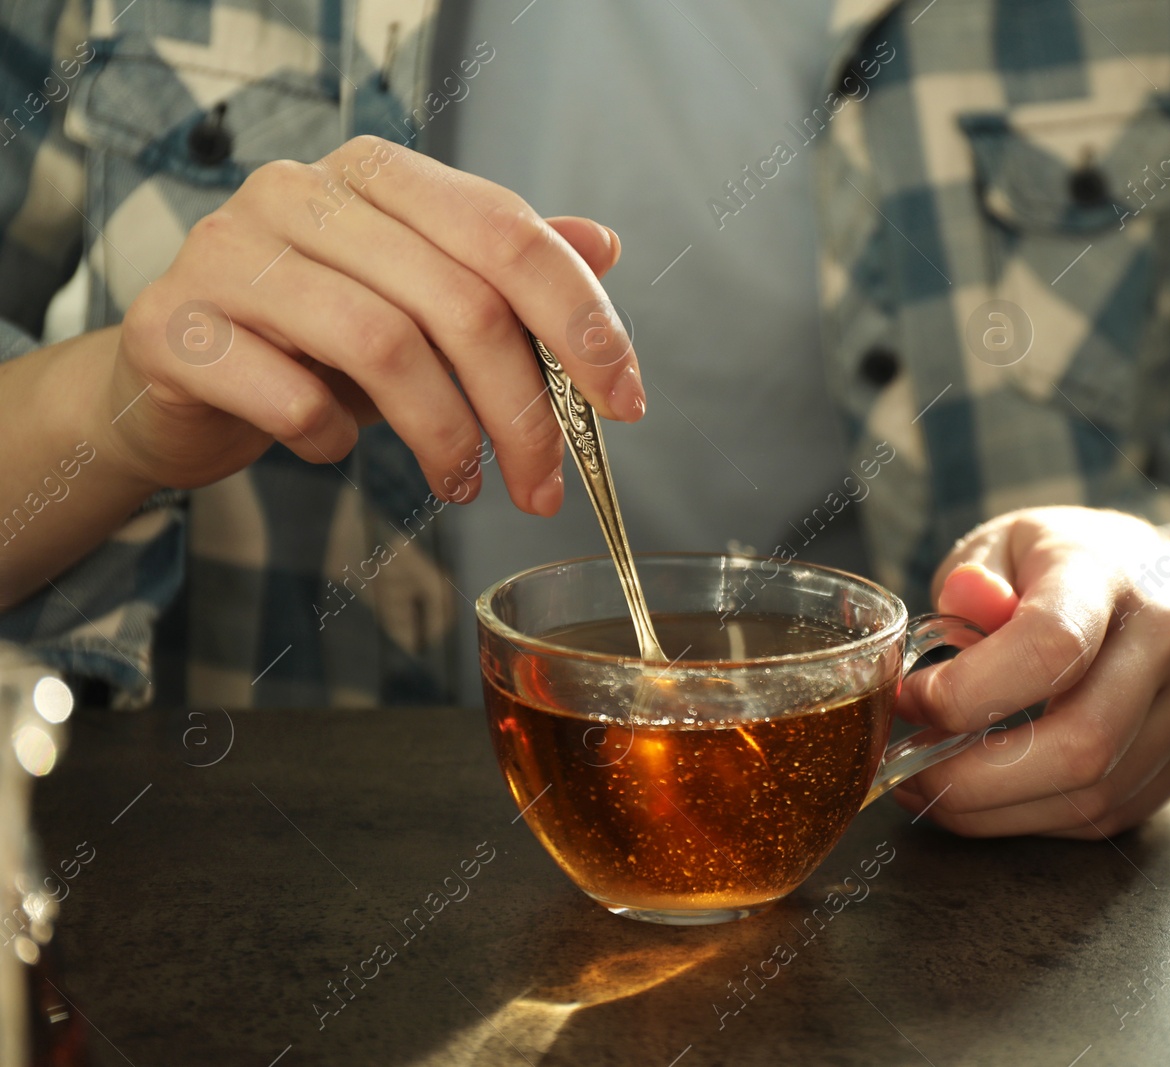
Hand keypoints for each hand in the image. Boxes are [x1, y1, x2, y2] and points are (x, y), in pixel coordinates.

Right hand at [102, 135, 640, 513]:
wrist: (175, 378)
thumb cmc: (313, 340)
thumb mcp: (422, 301)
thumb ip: (505, 273)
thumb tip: (606, 246)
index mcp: (376, 174)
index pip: (506, 232)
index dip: (581, 319)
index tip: (622, 400)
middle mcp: (300, 192)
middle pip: (459, 301)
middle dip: (523, 411)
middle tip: (542, 481)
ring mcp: (227, 252)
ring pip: (384, 346)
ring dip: (444, 436)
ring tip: (461, 482)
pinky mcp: (176, 328)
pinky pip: (292, 396)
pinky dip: (333, 440)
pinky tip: (337, 450)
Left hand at [894, 506, 1169, 837]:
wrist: (1152, 575)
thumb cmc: (1058, 561)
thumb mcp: (1001, 543)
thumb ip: (972, 577)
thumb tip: (961, 602)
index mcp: (1108, 575)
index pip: (1053, 646)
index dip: (969, 691)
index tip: (912, 698)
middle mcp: (1165, 641)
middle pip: (1080, 744)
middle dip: (974, 778)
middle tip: (907, 768)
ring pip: (1092, 797)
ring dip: (994, 810)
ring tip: (931, 783)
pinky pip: (1104, 816)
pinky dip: (1030, 818)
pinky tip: (983, 795)